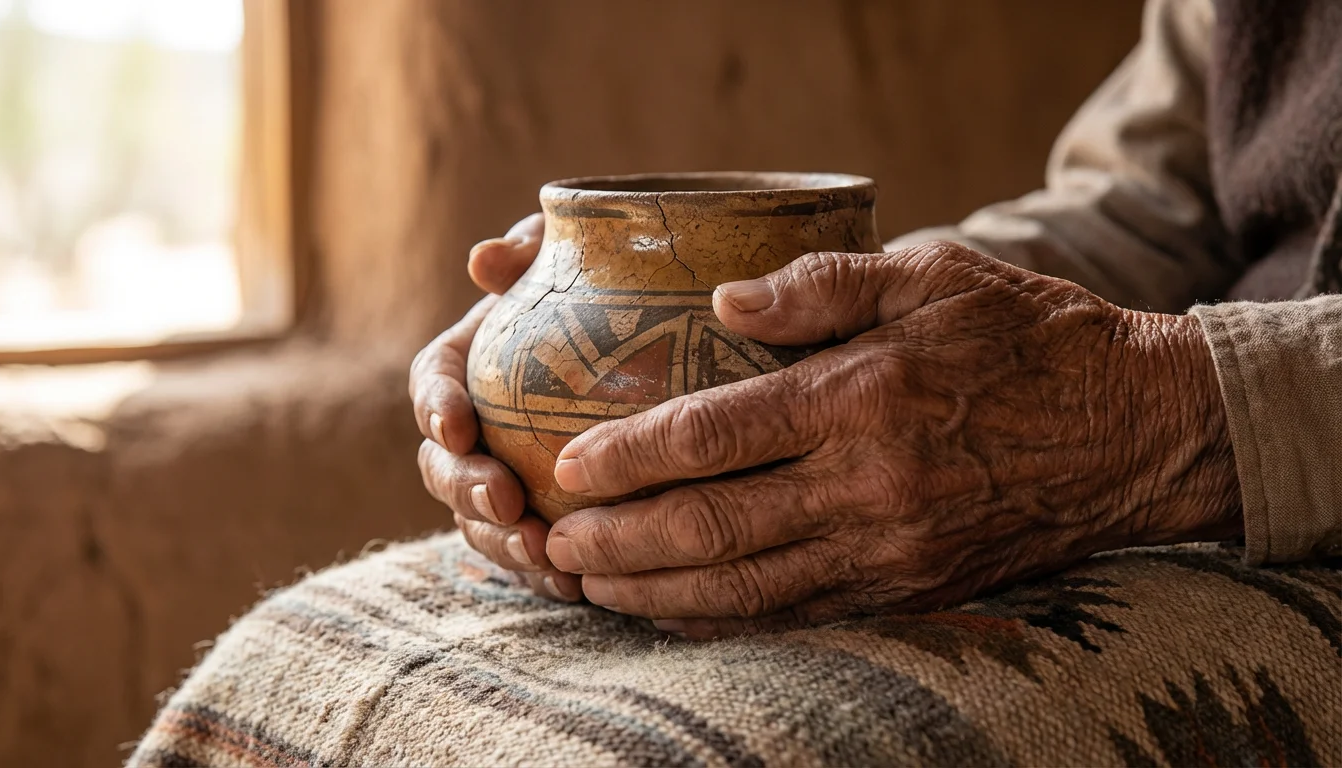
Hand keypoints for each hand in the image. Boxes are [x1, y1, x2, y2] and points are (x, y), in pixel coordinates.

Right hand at [410, 214, 582, 601]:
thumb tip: (485, 261)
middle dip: (465, 489)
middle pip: (444, 465)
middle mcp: (480, 425)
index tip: (457, 427)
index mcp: (472, 360)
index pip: (432, 382)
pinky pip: (532, 555)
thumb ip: (532, 246)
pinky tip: (579, 586)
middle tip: (504, 502)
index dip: (435, 408)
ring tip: (541, 553)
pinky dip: (546, 573)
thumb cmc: (614, 282)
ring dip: (501, 542)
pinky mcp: (546, 518)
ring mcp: (508, 476)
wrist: (668, 330)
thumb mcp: (578, 251)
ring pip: (481, 521)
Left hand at [542, 242, 1243, 636]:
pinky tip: (677, 612)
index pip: (715, 435)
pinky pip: (797, 613)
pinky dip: (725, 618)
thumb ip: (824, 284)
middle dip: (620, 541)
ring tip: (590, 584)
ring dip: (656, 592)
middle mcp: (867, 486)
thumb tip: (724, 300)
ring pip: (745, 586)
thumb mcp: (935, 274)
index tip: (572, 465)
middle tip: (554, 539)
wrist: (1136, 431)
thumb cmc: (1030, 337)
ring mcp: (890, 549)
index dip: (631, 455)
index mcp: (863, 397)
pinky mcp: (911, 588)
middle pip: (712, 529)